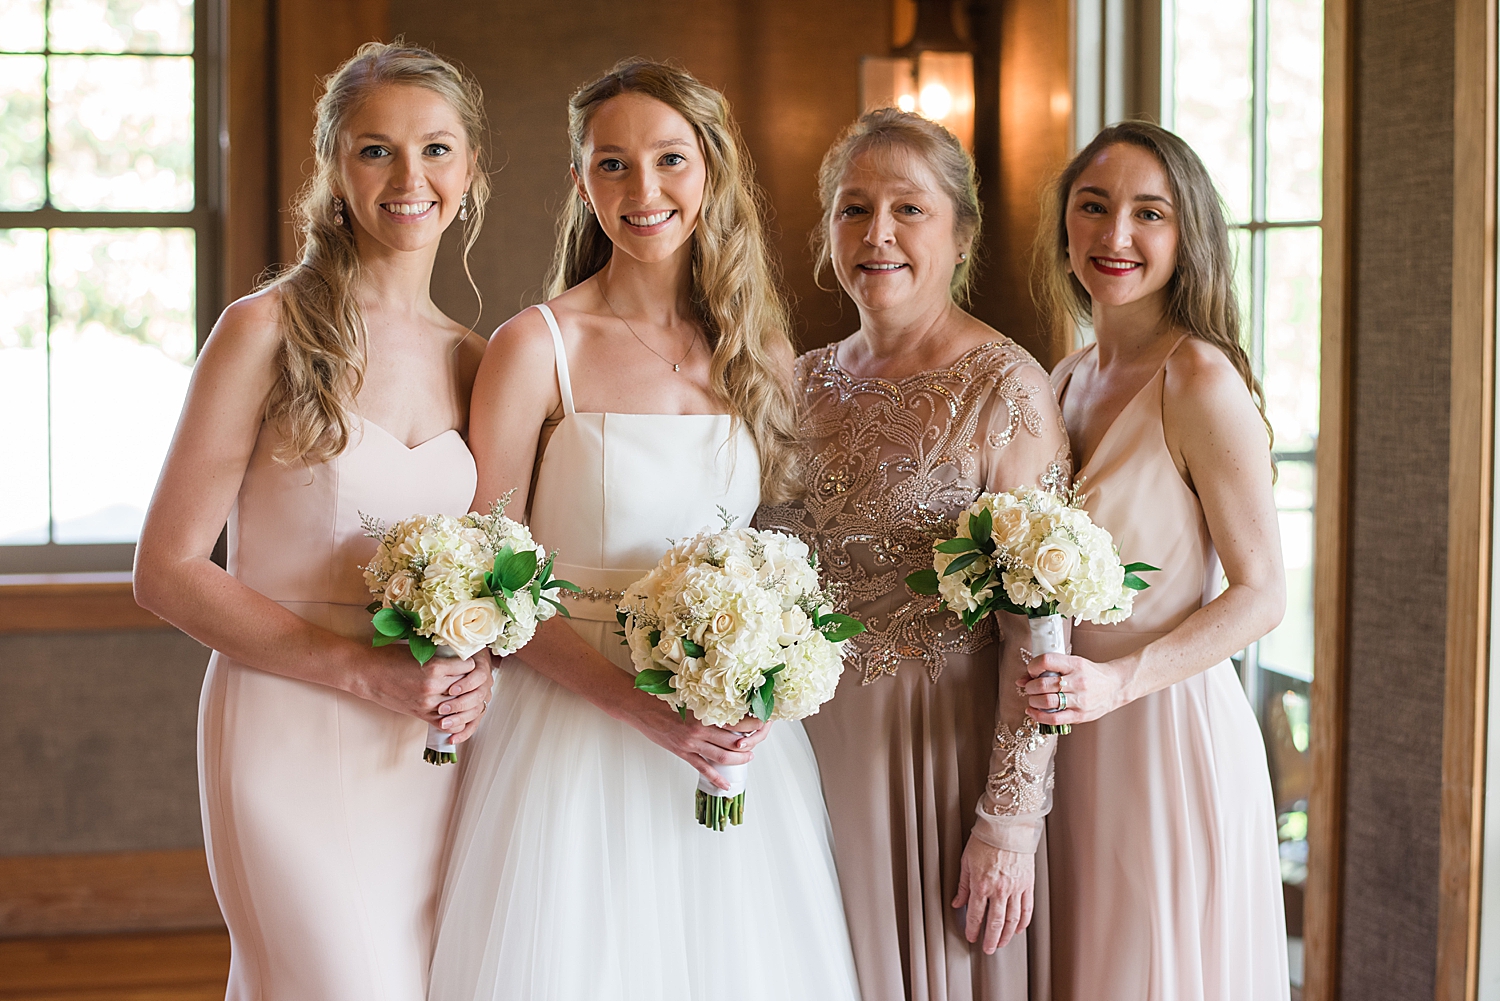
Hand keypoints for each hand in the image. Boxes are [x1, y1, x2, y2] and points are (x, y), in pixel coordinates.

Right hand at [346, 644, 488, 736]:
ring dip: (463, 698)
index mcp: (435, 667)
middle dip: (471, 681)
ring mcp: (428, 703)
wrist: (367, 674)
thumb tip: (462, 656)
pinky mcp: (421, 714)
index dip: (471, 663)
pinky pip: (446, 720)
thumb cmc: (390, 658)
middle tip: (473, 676)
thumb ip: (441, 656)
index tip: (471, 661)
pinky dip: (454, 715)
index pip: (468, 667)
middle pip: (466, 686)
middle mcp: (434, 687)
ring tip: (465, 691)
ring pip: (459, 704)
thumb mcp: (419, 650)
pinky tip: (456, 708)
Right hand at [622, 696, 769, 790]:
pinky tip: (725, 785)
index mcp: (704, 713)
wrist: (639, 707)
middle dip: (752, 743)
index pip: (737, 721)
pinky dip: (717, 779)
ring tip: (749, 757)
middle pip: (735, 742)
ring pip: (723, 757)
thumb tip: (730, 704)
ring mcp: (692, 744)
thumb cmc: (663, 698)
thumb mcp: (690, 696)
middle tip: (760, 740)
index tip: (763, 721)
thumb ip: (708, 702)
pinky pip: (704, 769)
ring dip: (740, 759)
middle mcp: (700, 730)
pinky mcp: (683, 753)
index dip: (754, 723)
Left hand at [952, 838, 1034, 953]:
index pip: (975, 914)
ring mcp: (1015, 888)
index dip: (972, 929)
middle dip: (991, 939)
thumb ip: (962, 885)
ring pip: (1012, 920)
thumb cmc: (985, 839)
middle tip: (988, 949)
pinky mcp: (1027, 884)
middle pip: (995, 922)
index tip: (971, 937)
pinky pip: (1027, 908)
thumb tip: (956, 902)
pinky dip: (1023, 922)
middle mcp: (999, 889)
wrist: (1007, 826)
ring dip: (1007, 935)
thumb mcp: (966, 861)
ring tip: (1002, 943)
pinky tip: (1019, 929)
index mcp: (981, 884)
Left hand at [1018, 651, 1126, 726]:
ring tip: (1032, 699)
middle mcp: (1078, 681)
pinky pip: (1054, 718)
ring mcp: (1080, 700)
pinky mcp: (1080, 715)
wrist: (1115, 686)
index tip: (1031, 671)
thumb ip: (1049, 669)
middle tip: (1029, 687)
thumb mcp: (1073, 664)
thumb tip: (1021, 679)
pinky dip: (1038, 716)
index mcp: (1075, 664)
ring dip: (1032, 701)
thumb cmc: (1090, 674)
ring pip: (1047, 702)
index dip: (1033, 666)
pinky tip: (1033, 712)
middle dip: (1030, 687)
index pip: (1047, 661)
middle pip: (1043, 684)